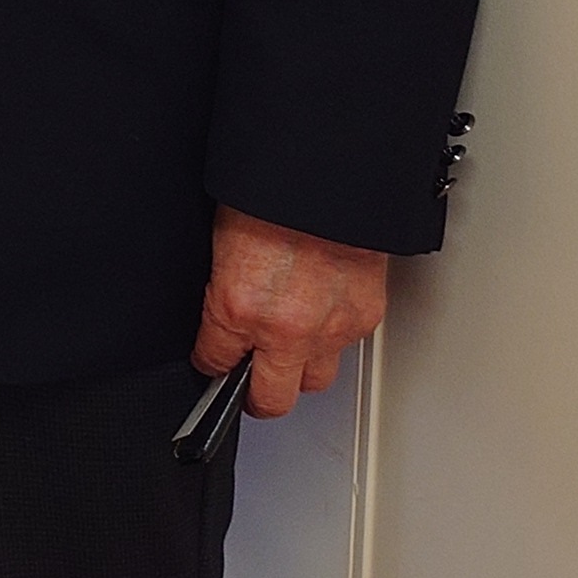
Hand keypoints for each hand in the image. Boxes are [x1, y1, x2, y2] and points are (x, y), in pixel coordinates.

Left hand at [194, 206, 390, 417]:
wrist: (329, 177)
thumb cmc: (272, 196)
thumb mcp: (223, 241)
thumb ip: (226, 289)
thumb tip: (222, 312)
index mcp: (239, 307)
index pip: (216, 362)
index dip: (211, 363)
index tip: (212, 363)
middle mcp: (285, 329)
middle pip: (273, 400)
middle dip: (257, 396)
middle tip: (250, 387)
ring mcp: (330, 330)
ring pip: (316, 381)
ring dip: (300, 371)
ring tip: (289, 354)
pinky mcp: (365, 320)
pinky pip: (345, 348)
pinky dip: (332, 339)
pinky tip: (321, 318)